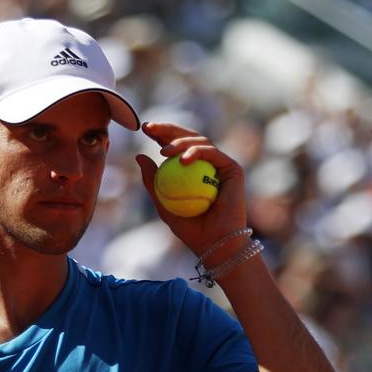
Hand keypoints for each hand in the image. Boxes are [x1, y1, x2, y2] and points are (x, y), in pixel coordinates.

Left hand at [135, 121, 248, 258]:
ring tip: (164, 152)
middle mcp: (209, 165)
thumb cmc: (191, 230)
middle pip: (189, 137)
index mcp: (193, 171)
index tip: (145, 129)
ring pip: (201, 141)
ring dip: (180, 142)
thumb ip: (152, 181)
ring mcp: (222, 165)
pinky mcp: (233, 169)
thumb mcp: (163, 204)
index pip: (176, 146)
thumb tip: (139, 156)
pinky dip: (196, 152)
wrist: (216, 244)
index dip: (162, 134)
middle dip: (169, 129)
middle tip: (151, 128)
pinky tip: (182, 159)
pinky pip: (213, 153)